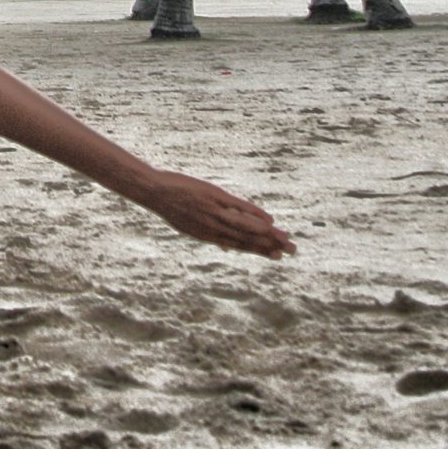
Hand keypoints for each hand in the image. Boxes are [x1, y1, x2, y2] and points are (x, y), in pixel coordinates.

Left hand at [138, 170, 296, 258]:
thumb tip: (227, 247)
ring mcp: (214, 213)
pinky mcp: (213, 197)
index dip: (260, 251)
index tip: (278, 256)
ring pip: (246, 226)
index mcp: (208, 236)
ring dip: (268, 233)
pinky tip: (268, 218)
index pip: (240, 246)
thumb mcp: (189, 227)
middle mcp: (214, 228)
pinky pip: (238, 207)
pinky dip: (254, 213)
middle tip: (293, 250)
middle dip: (271, 245)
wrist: (154, 191)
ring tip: (286, 237)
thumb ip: (210, 236)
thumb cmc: (172, 208)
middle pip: (247, 239)